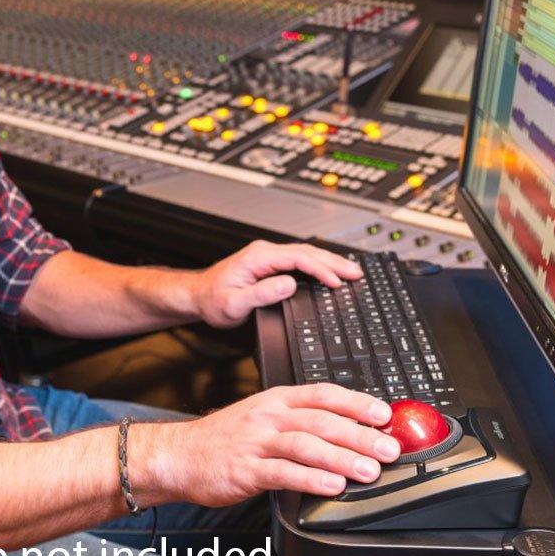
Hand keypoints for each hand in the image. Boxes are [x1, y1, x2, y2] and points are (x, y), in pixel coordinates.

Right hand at [133, 383, 399, 507]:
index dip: (355, 402)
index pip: (322, 394)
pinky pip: (283, 473)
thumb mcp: (262, 417)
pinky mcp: (246, 469)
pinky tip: (331, 485)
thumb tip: (346, 431)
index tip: (383, 414)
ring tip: (368, 470)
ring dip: (341, 457)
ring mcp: (256, 442)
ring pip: (305, 444)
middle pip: (320, 420)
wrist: (181, 454)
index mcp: (275, 400)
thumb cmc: (226, 439)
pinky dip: (311, 478)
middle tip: (388, 447)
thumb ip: (299, 422)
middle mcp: (268, 416)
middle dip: (359, 433)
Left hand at [193, 240, 362, 327]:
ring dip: (329, 262)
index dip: (320, 269)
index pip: (297, 258)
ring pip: (305, 255)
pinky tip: (329, 272)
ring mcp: (268, 257)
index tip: (336, 281)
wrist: (198, 297)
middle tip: (356, 273)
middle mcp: (264, 253)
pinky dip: (318, 266)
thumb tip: (289, 284)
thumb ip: (262, 294)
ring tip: (351, 271)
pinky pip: (299, 262)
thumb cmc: (212, 300)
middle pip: (306, 252)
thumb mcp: (235, 303)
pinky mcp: (269, 265)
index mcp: (258, 257)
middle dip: (333, 262)